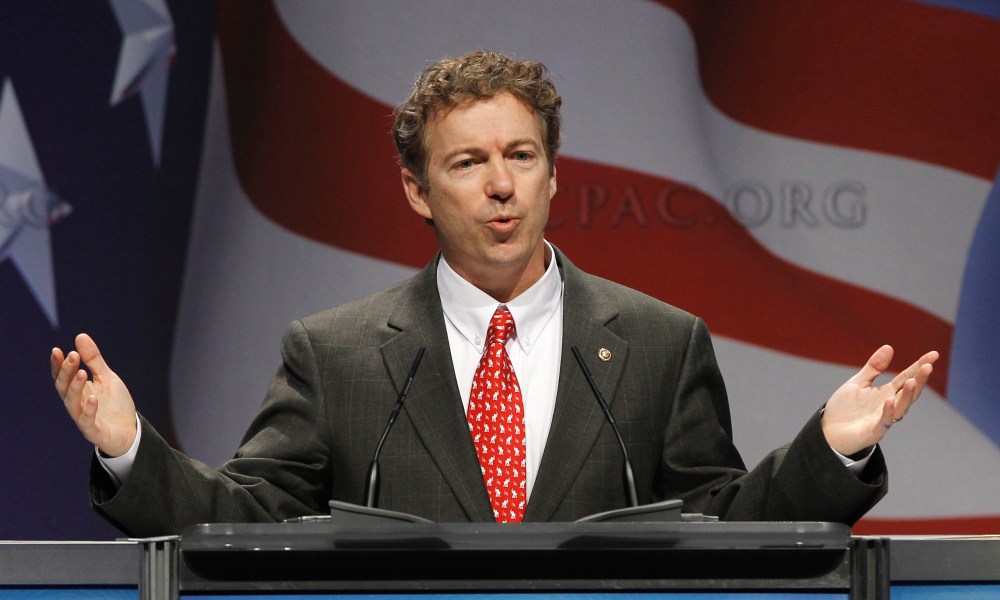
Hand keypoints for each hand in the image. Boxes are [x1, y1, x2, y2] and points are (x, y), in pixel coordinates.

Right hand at [51, 333, 137, 456]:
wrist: (130, 431)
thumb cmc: (115, 404)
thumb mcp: (107, 377)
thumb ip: (93, 360)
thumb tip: (80, 336)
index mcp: (78, 390)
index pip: (62, 377)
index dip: (58, 365)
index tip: (57, 350)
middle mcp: (77, 403)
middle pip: (64, 387)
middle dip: (67, 372)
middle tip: (73, 356)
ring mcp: (83, 418)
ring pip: (72, 403)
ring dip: (76, 387)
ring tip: (82, 372)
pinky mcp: (94, 431)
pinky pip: (87, 421)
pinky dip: (89, 410)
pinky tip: (93, 398)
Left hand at [822, 345, 938, 455]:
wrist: (829, 432)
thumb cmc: (845, 408)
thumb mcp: (858, 383)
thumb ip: (874, 367)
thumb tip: (889, 347)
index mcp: (887, 393)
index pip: (907, 377)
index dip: (919, 366)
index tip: (934, 354)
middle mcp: (889, 405)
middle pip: (909, 392)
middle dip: (919, 380)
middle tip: (928, 366)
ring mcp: (883, 419)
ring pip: (901, 407)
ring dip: (907, 395)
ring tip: (912, 381)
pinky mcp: (873, 432)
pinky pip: (883, 422)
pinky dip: (888, 412)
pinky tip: (889, 400)